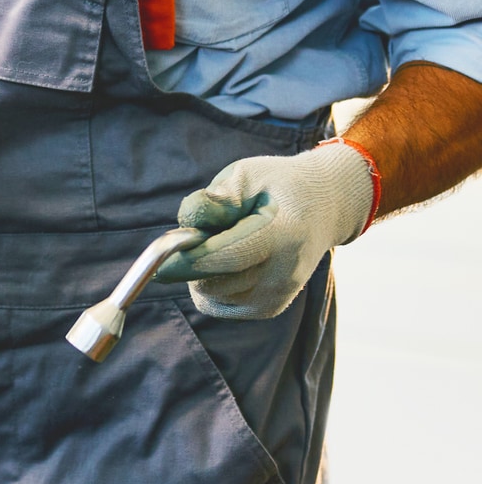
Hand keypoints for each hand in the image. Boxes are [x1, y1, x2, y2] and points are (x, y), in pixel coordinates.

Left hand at [155, 143, 374, 318]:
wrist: (322, 206)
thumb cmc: (276, 185)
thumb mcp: (245, 174)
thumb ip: (216, 197)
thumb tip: (189, 222)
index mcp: (283, 234)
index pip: (229, 256)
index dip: (191, 259)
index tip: (161, 257)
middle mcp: (284, 273)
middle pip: (213, 281)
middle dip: (192, 259)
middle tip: (204, 230)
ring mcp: (279, 296)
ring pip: (210, 296)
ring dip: (200, 272)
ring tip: (222, 242)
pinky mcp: (269, 308)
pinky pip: (218, 304)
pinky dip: (210, 284)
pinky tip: (225, 261)